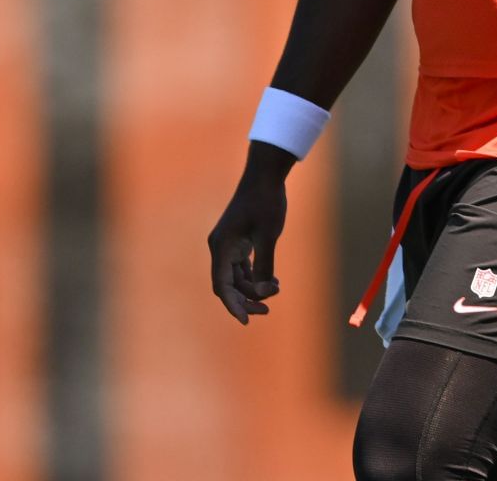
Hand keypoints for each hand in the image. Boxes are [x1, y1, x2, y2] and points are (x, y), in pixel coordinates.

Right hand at [206, 143, 292, 323]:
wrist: (265, 175)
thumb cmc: (266, 201)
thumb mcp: (268, 234)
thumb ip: (264, 264)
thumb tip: (261, 291)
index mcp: (222, 247)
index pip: (222, 286)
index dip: (233, 306)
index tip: (246, 321)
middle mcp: (221, 248)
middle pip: (228, 285)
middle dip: (245, 300)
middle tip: (266, 311)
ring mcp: (229, 245)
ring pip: (236, 277)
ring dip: (252, 288)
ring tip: (275, 290)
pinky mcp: (239, 241)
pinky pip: (242, 267)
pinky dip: (255, 276)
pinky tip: (273, 282)